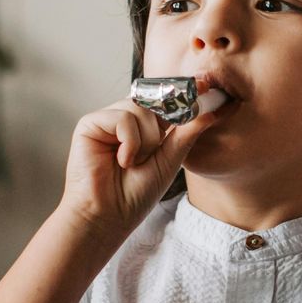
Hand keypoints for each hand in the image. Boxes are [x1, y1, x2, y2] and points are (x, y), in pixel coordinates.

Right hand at [58, 98, 220, 240]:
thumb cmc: (135, 195)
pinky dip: (129, 142)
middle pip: (153, 101)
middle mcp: (124, 120)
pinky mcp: (90, 124)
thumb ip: (187, 133)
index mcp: (143, 128)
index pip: (164, 102)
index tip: (205, 87)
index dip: (183, 95)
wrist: (108, 216)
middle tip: (153, 154)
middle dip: (159, 131)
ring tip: (133, 163)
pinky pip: (122, 118)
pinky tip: (122, 161)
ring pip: (140, 109)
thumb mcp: (170, 161)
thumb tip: (211, 112)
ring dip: (145, 142)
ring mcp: (106, 120)